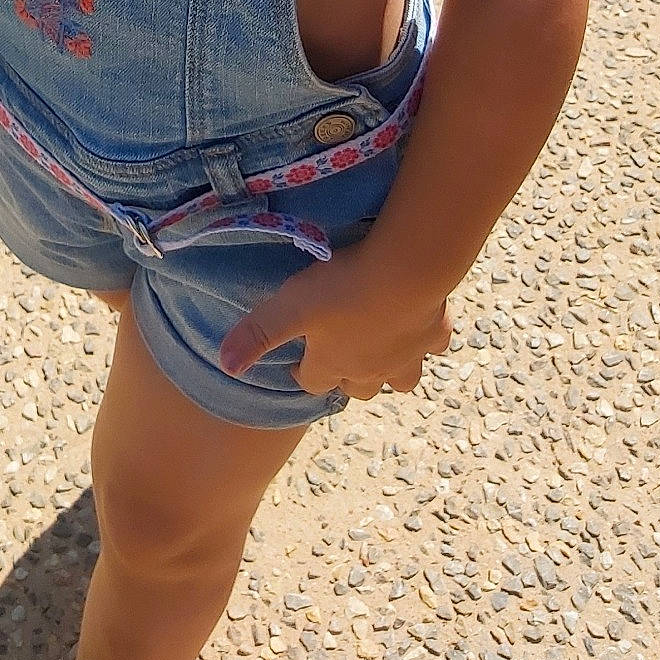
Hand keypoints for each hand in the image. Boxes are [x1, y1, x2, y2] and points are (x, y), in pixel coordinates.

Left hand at [218, 241, 453, 397]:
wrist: (404, 270)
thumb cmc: (341, 289)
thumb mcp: (289, 307)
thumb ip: (257, 334)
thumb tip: (224, 365)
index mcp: (334, 364)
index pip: (313, 382)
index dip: (302, 372)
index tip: (295, 359)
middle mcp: (372, 369)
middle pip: (358, 389)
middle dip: (346, 378)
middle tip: (337, 354)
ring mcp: (407, 355)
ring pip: (401, 381)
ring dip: (389, 371)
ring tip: (380, 350)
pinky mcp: (434, 333)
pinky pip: (434, 346)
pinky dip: (426, 340)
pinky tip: (419, 321)